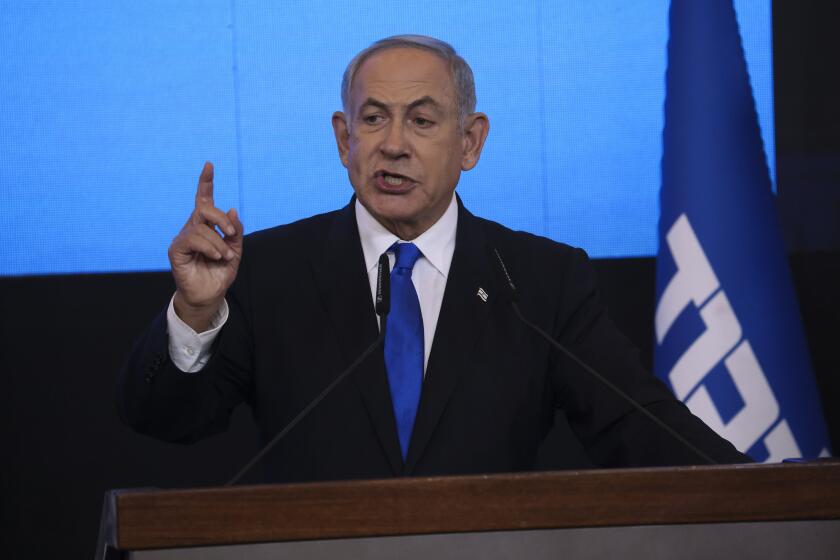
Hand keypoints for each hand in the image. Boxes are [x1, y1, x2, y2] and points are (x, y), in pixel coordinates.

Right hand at [168, 162, 243, 331]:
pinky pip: (193, 239)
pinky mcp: (176, 249)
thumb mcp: (235, 249)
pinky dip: (209, 246)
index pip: (204, 199)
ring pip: (202, 227)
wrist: (210, 294)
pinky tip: (215, 257)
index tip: (209, 165)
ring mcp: (183, 237)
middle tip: (230, 233)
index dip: (206, 182)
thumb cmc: (220, 272)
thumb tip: (232, 209)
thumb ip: (234, 231)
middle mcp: (193, 227)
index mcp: (206, 225)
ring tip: (223, 257)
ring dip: (219, 242)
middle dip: (221, 218)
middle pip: (204, 208)